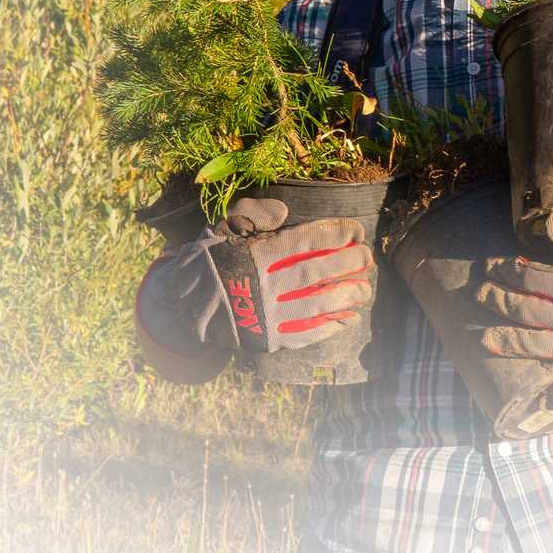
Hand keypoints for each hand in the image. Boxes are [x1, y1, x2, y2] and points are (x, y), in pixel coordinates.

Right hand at [136, 198, 375, 357]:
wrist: (185, 308)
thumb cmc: (210, 262)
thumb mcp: (223, 229)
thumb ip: (253, 215)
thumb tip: (284, 212)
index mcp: (256, 255)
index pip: (305, 241)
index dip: (335, 235)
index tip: (356, 231)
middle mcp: (266, 286)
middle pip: (317, 272)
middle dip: (348, 263)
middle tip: (367, 257)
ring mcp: (269, 315)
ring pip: (317, 304)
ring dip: (346, 296)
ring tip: (365, 288)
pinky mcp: (269, 340)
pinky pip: (307, 333)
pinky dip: (332, 325)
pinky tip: (350, 317)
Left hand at [469, 212, 552, 393]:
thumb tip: (545, 222)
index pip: (530, 279)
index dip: (507, 272)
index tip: (491, 268)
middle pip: (527, 309)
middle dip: (500, 301)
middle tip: (478, 295)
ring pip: (538, 343)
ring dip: (510, 341)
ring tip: (485, 340)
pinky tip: (541, 402)